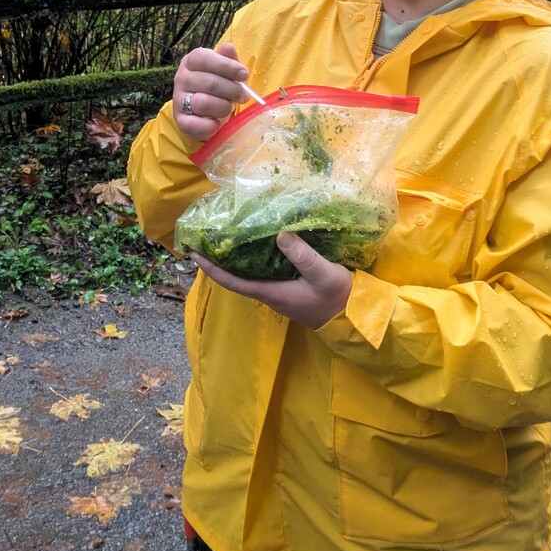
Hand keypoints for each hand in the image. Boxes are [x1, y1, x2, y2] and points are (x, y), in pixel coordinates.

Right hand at [173, 42, 250, 141]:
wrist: (204, 112)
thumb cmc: (218, 86)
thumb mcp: (226, 71)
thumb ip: (228, 60)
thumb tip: (229, 47)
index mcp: (192, 61)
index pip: (206, 58)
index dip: (227, 66)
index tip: (244, 74)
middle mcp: (181, 77)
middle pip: (210, 82)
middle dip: (232, 91)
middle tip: (244, 96)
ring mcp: (178, 99)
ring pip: (203, 103)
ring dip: (223, 107)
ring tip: (229, 108)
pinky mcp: (180, 119)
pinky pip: (194, 124)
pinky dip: (209, 126)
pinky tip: (217, 123)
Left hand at [191, 232, 352, 329]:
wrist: (355, 317)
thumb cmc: (337, 297)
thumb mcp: (322, 273)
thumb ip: (302, 255)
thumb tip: (279, 234)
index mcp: (271, 292)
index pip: (232, 281)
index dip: (212, 269)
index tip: (194, 254)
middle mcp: (270, 293)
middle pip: (236, 276)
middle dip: (220, 259)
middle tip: (207, 238)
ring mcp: (280, 292)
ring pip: (250, 273)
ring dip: (236, 258)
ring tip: (227, 236)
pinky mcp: (290, 287)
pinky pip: (264, 271)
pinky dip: (255, 257)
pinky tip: (259, 242)